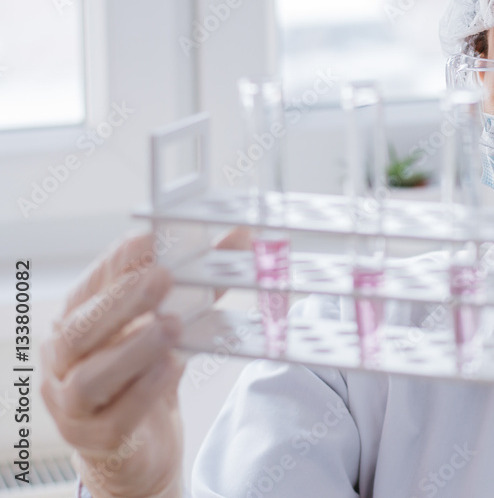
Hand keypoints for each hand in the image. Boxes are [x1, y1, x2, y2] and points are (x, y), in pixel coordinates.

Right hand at [40, 228, 248, 497]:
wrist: (139, 447)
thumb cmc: (147, 376)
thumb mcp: (173, 324)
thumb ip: (202, 284)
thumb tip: (240, 236)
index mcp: (78, 322)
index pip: (92, 285)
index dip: (119, 262)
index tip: (151, 239)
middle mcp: (64, 361)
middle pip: (79, 329)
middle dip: (122, 301)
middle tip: (162, 277)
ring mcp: (72, 406)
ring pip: (88, 377)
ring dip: (132, 349)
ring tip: (171, 327)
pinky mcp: (97, 442)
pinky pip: (115, 419)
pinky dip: (144, 392)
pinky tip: (171, 369)